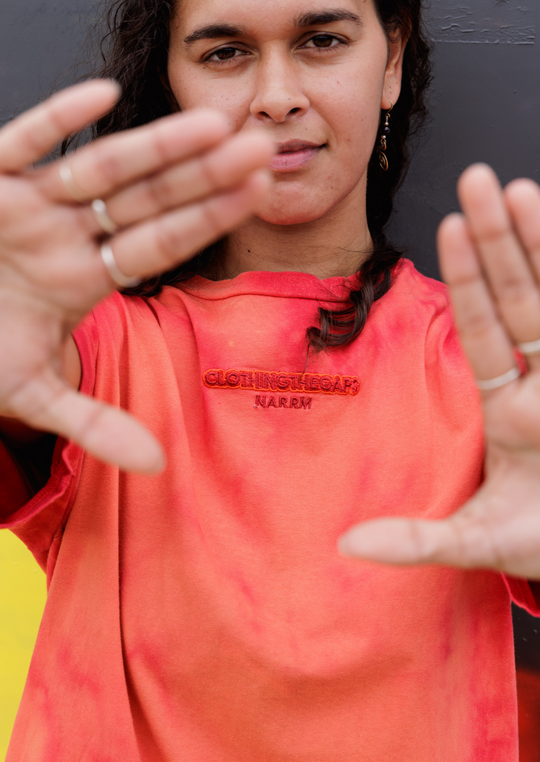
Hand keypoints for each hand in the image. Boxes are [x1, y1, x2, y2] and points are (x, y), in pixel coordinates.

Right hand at [0, 80, 272, 473]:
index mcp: (88, 278)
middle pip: (149, 199)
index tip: (258, 194)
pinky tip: (104, 95)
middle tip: (262, 147)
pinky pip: (23, 143)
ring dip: (155, 145)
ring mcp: (32, 206)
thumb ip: (94, 423)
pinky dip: (57, 120)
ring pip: (101, 166)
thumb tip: (157, 465)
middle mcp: (70, 236)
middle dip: (203, 175)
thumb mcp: (34, 395)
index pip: (161, 243)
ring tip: (211, 122)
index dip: (209, 219)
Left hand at [340, 164, 539, 579]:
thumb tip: (345, 547)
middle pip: (518, 298)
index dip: (466, 279)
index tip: (447, 227)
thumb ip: (418, 541)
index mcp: (507, 408)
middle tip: (476, 180)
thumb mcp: (481, 542)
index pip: (482, 328)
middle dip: (499, 241)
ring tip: (520, 189)